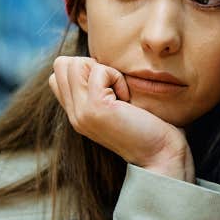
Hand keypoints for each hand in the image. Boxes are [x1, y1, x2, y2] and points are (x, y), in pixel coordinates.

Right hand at [49, 56, 194, 181]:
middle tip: (113, 87)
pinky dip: (117, 77)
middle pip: (61, 64)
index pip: (58, 74)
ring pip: (73, 64)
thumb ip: (100, 88)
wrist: (160, 155)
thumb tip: (97, 63)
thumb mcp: (116, 105)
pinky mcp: (95, 108)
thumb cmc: (148, 128)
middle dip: (90, 65)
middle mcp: (74, 114)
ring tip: (119, 93)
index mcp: (77, 113)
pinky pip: (98, 71)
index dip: (85, 69)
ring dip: (103, 70)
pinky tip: (127, 99)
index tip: (109, 87)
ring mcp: (81, 112)